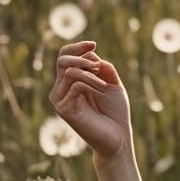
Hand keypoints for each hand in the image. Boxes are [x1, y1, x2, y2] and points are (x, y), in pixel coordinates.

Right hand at [49, 39, 132, 162]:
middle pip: (62, 60)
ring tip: (106, 85)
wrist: (118, 137)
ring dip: (91, 73)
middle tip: (97, 64)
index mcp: (71, 81)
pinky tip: (103, 90)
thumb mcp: (113, 84)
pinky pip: (74, 84)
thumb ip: (103, 68)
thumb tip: (91, 53)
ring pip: (69, 71)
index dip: (77, 47)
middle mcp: (62, 89)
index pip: (65, 56)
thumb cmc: (116, 112)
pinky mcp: (63, 109)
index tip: (94, 43)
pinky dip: (90, 82)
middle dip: (81, 57)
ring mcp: (60, 99)